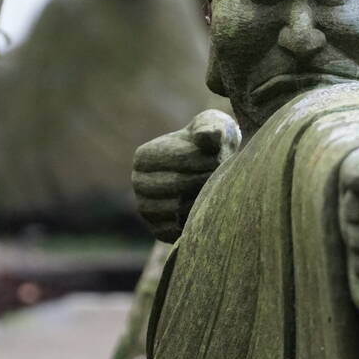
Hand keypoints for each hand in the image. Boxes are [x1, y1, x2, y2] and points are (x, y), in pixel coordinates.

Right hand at [132, 109, 240, 241]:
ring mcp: (145, 208)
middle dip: (206, 179)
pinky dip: (194, 222)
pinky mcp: (157, 230)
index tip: (220, 157)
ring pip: (178, 209)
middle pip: (178, 185)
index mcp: (144, 157)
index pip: (179, 159)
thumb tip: (208, 135)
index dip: (206, 159)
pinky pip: (178, 230)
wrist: (212, 175)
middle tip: (221, 177)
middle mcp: (138, 183)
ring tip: (213, 191)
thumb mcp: (215, 128)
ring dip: (202, 201)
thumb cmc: (213, 146)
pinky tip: (205, 209)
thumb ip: (212, 128)